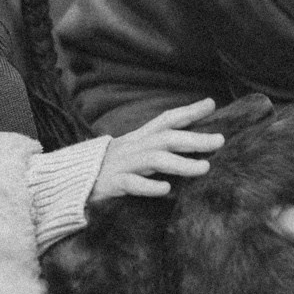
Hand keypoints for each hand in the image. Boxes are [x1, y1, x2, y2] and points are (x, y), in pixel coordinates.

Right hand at [90, 99, 223, 204]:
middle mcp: (134, 147)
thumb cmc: (112, 165)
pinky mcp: (113, 183)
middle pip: (167, 138)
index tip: (212, 104)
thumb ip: (160, 142)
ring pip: (154, 159)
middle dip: (195, 139)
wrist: (72, 179)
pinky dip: (149, 185)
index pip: (167, 119)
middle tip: (220, 141)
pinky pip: (132, 183)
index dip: (189, 111)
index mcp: (140, 137)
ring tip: (205, 168)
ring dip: (181, 163)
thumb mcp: (136, 149)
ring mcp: (123, 164)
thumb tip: (189, 138)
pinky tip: (166, 189)